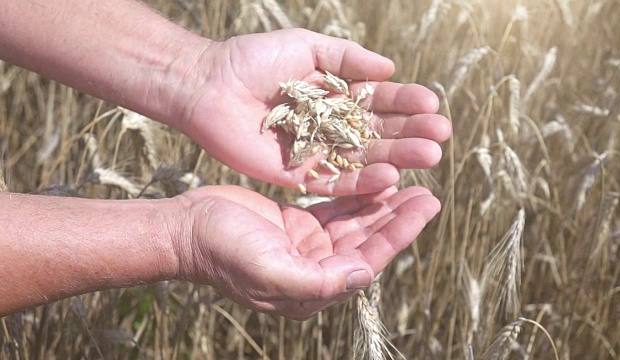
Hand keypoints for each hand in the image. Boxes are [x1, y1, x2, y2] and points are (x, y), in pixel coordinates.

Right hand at [173, 185, 439, 319]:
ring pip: (355, 224)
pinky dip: (356, 196)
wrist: (187, 229)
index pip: (368, 260)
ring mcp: (309, 246)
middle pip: (368, 241)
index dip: (399, 233)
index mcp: (314, 289)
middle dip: (399, 218)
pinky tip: (376, 180)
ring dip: (382, 204)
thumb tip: (365, 274)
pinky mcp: (298, 224)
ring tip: (411, 182)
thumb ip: (318, 281)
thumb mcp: (269, 271)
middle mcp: (317, 270)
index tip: (426, 205)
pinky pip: (336, 209)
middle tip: (429, 191)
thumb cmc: (222, 252)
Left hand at [180, 29, 450, 195]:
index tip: (432, 104)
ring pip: (363, 158)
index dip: (405, 103)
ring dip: (397, 158)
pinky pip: (334, 180)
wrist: (208, 85)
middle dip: (410, 133)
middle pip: (377, 133)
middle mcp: (330, 127)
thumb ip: (348, 58)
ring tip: (430, 156)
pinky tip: (391, 176)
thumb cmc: (254, 59)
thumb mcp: (307, 47)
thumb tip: (390, 68)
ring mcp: (316, 152)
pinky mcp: (298, 175)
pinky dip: (362, 180)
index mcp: (334, 96)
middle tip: (441, 136)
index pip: (378, 102)